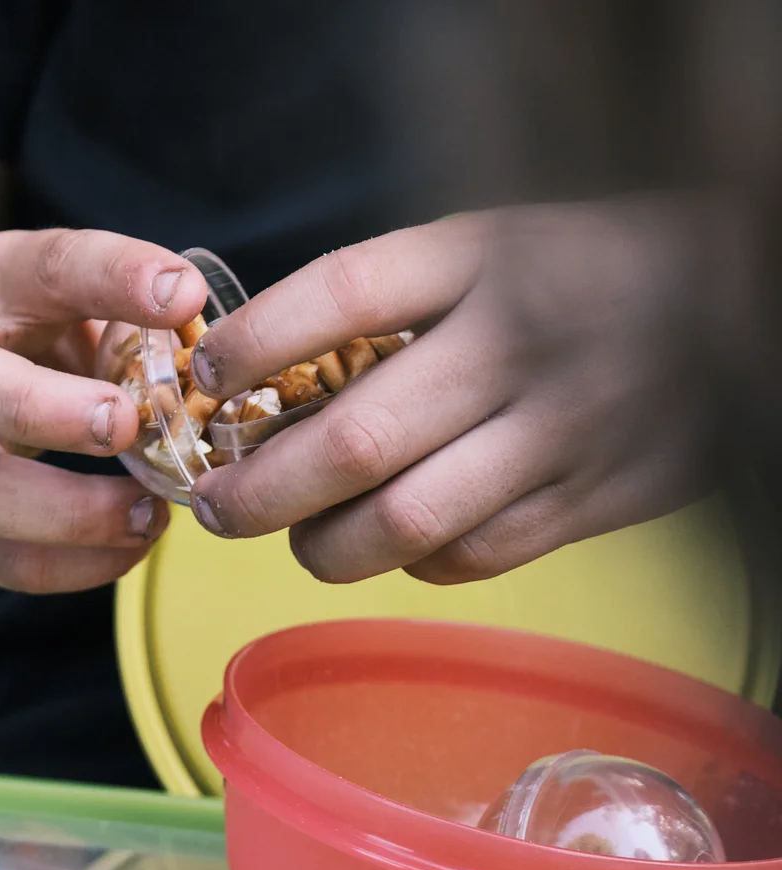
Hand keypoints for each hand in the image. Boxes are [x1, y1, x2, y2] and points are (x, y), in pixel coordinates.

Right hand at [0, 228, 206, 592]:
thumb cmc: (2, 329)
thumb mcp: (54, 289)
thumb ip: (120, 298)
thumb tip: (196, 317)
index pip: (43, 266)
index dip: (114, 277)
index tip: (184, 296)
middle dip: (40, 411)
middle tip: (127, 426)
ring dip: (65, 515)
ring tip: (149, 514)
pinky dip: (68, 566)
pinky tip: (125, 547)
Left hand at [184, 202, 715, 583]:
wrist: (741, 296)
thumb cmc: (574, 274)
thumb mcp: (484, 246)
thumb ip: (384, 305)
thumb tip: (252, 385)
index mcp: (481, 256)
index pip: (341, 293)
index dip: (253, 342)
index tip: (204, 377)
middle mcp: (519, 342)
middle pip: (353, 442)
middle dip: (256, 493)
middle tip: (214, 507)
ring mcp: (566, 427)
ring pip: (405, 522)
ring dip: (323, 546)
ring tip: (297, 536)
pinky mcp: (606, 495)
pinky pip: (475, 555)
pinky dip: (414, 562)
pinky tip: (396, 542)